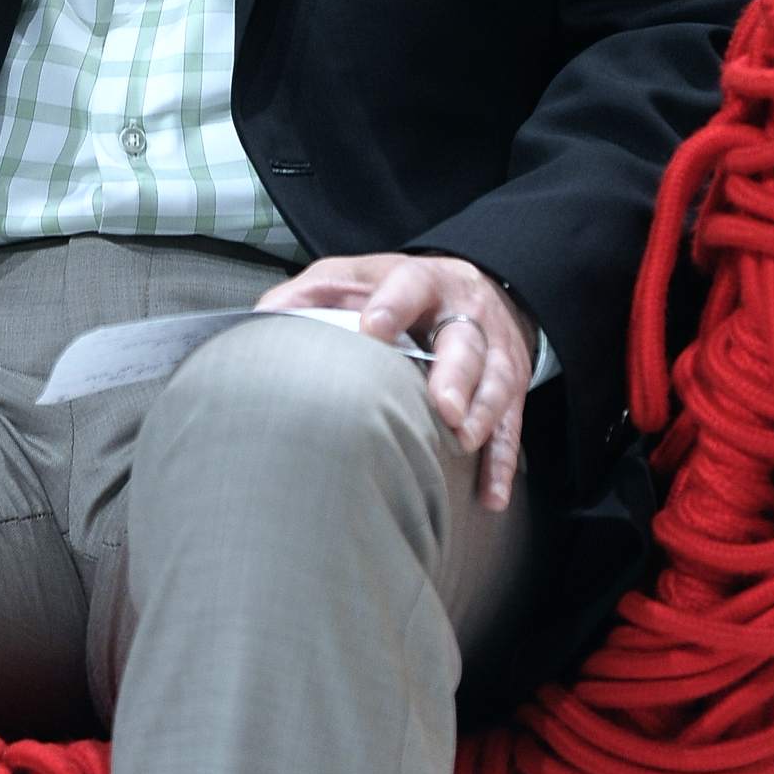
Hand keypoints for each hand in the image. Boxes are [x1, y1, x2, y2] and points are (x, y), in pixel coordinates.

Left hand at [253, 252, 535, 509]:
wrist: (473, 287)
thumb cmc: (399, 291)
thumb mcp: (354, 277)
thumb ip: (312, 294)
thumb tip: (262, 321)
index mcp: (423, 281)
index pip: (410, 285)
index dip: (393, 305)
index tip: (374, 328)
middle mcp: (465, 313)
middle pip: (466, 341)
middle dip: (456, 374)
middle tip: (443, 408)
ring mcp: (494, 350)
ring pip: (496, 382)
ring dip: (484, 415)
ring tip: (465, 441)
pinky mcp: (511, 387)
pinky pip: (512, 427)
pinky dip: (502, 463)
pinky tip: (489, 495)